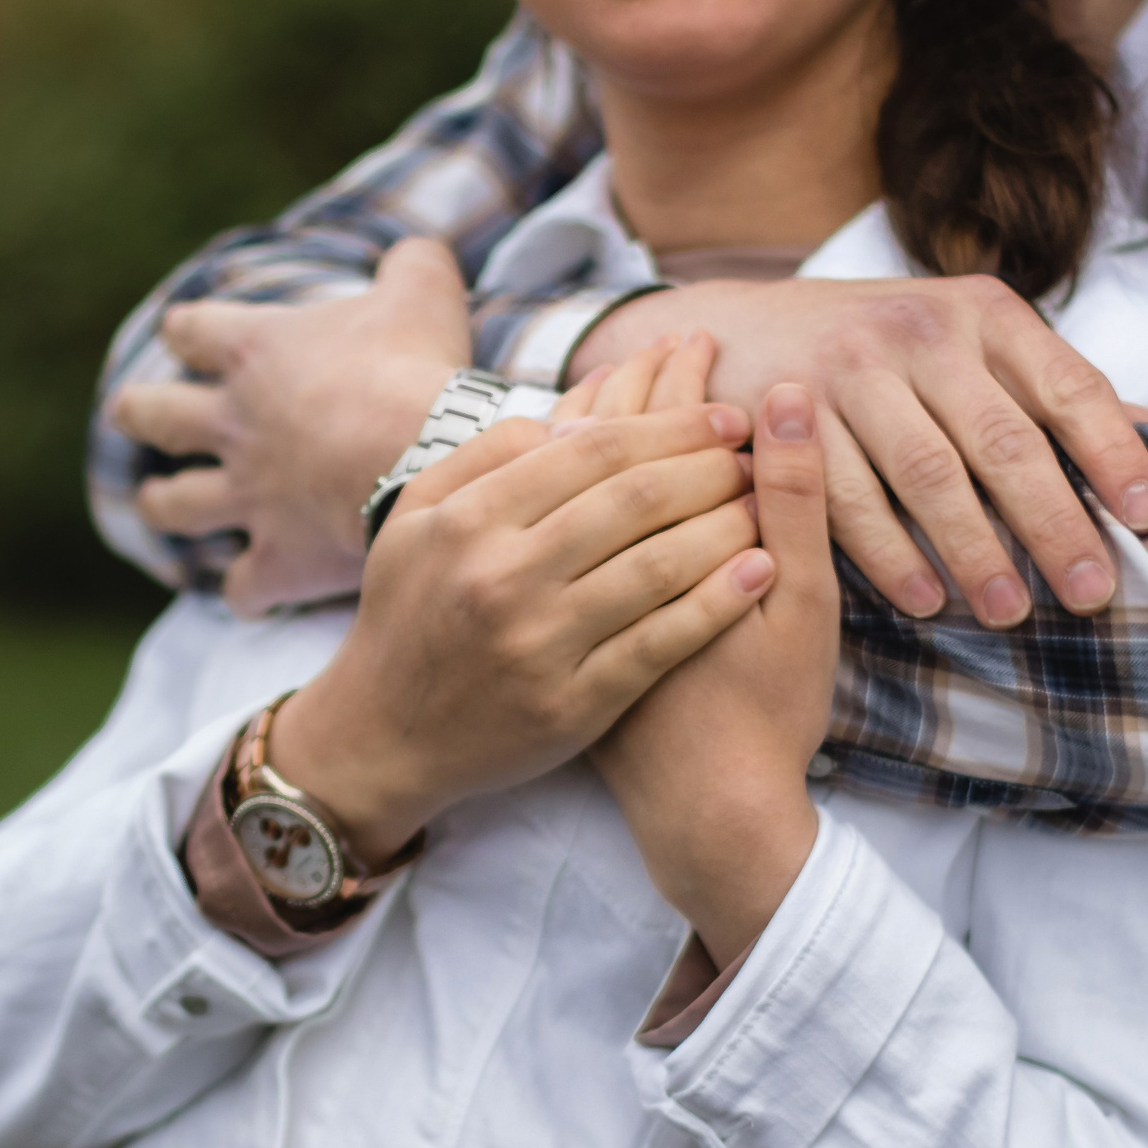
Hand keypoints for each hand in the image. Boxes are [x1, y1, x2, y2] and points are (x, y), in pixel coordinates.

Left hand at [113, 239, 469, 614]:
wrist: (427, 460)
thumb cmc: (417, 368)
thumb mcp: (421, 288)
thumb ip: (409, 264)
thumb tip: (413, 256)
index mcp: (254, 352)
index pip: (189, 330)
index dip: (188, 331)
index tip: (192, 335)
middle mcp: (233, 425)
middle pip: (151, 416)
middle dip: (137, 414)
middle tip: (132, 414)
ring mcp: (247, 497)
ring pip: (174, 506)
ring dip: (163, 504)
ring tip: (160, 503)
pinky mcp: (276, 559)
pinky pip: (241, 587)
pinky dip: (244, 589)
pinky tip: (251, 590)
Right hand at [268, 337, 770, 864]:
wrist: (382, 737)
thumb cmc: (409, 613)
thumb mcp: (419, 517)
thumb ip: (491, 455)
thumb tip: (580, 409)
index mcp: (467, 519)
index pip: (593, 449)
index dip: (670, 424)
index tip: (722, 415)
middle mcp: (502, 577)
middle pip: (635, 499)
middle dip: (710, 467)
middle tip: (753, 453)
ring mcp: (539, 646)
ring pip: (657, 565)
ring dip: (725, 525)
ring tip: (764, 504)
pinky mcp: (572, 706)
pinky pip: (661, 643)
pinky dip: (717, 603)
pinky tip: (759, 573)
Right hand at [573, 277, 1147, 627]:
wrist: (737, 333)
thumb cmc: (876, 353)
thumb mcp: (964, 346)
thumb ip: (1045, 389)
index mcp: (982, 313)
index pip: (1067, 386)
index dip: (1113, 454)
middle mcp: (920, 332)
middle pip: (1004, 441)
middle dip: (1055, 524)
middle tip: (1093, 594)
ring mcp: (850, 372)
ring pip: (929, 475)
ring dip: (974, 551)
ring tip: (1009, 613)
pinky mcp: (792, 419)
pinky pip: (851, 500)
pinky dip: (891, 557)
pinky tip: (925, 600)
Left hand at [591, 383, 837, 966]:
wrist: (701, 817)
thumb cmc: (767, 715)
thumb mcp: (800, 608)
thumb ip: (793, 502)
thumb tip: (785, 399)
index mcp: (653, 549)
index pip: (658, 436)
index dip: (683, 385)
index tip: (700, 338)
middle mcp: (582, 564)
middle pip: (600, 445)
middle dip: (637, 388)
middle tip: (668, 340)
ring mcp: (554, 595)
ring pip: (561, 482)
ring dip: (596, 427)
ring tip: (625, 379)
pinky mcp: (549, 626)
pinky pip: (545, 528)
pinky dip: (565, 485)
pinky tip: (585, 464)